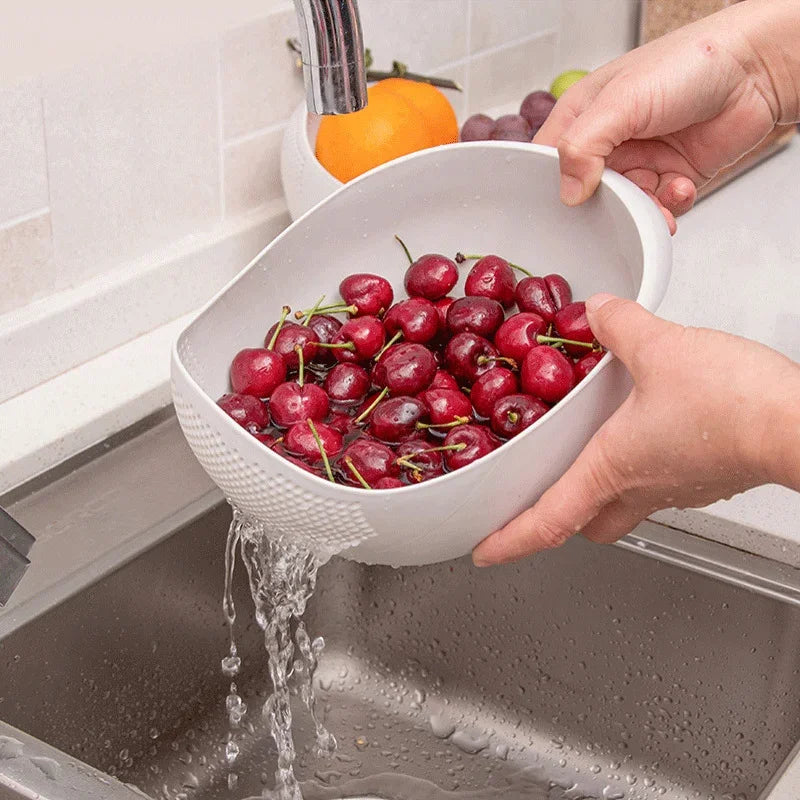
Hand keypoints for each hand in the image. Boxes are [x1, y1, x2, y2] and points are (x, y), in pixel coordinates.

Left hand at [472, 295, 799, 565]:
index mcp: (611, 468)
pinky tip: (648, 428)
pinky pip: (662, 478)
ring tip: (589, 452)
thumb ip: (618, 327)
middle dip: (559, 517)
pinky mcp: (708, 476)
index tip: (482, 551)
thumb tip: (595, 312)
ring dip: (602, 486)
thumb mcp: (659, 348)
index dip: (508, 541)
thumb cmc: (733, 405)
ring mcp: (678, 488)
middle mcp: (641, 488)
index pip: (545, 521)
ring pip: (626, 503)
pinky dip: (643, 462)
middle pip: (587, 523)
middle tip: (540, 499)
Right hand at [534, 0, 799, 232]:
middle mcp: (609, 141)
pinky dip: (668, 207)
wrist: (757, 69)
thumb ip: (584, 146)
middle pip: (586, 194)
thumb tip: (567, 192)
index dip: (550, 186)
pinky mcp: (669, 177)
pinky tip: (680, 186)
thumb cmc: (690, 62)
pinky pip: (657, 209)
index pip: (548, 161)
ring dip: (641, 211)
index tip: (563, 205)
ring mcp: (640, 161)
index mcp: (584, 116)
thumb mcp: (621, 102)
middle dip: (604, 207)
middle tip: (618, 206)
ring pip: (623, 208)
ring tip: (658, 199)